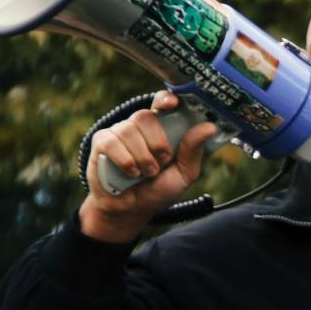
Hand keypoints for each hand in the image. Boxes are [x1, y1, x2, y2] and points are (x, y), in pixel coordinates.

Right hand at [81, 90, 214, 242]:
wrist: (132, 210)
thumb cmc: (159, 189)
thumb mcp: (184, 174)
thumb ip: (193, 150)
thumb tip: (209, 127)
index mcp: (161, 129)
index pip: (162, 102)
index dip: (165, 99)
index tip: (171, 104)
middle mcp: (139, 127)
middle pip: (146, 116)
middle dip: (157, 143)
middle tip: (161, 162)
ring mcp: (119, 133)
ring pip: (129, 130)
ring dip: (142, 157)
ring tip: (145, 173)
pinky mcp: (101, 143)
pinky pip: (112, 142)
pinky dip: (125, 160)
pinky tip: (130, 172)